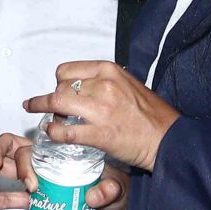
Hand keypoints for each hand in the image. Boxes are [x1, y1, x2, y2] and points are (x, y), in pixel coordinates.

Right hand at [0, 133, 130, 209]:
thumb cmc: (119, 190)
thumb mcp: (117, 187)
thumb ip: (108, 190)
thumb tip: (94, 196)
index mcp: (60, 153)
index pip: (32, 145)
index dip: (22, 156)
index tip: (27, 179)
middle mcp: (46, 165)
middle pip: (13, 152)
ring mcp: (39, 184)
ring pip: (6, 173)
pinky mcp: (39, 205)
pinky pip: (12, 200)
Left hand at [24, 63, 179, 171]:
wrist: (169, 139)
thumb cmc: (152, 114)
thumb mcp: (129, 84)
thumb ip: (105, 82)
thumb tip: (82, 86)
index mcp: (109, 70)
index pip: (66, 70)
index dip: (59, 82)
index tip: (60, 90)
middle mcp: (103, 85)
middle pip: (59, 87)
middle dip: (52, 98)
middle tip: (49, 107)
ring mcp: (100, 110)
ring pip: (57, 104)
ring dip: (44, 111)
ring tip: (41, 118)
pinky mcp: (99, 134)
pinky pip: (64, 131)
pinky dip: (54, 132)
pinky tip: (53, 134)